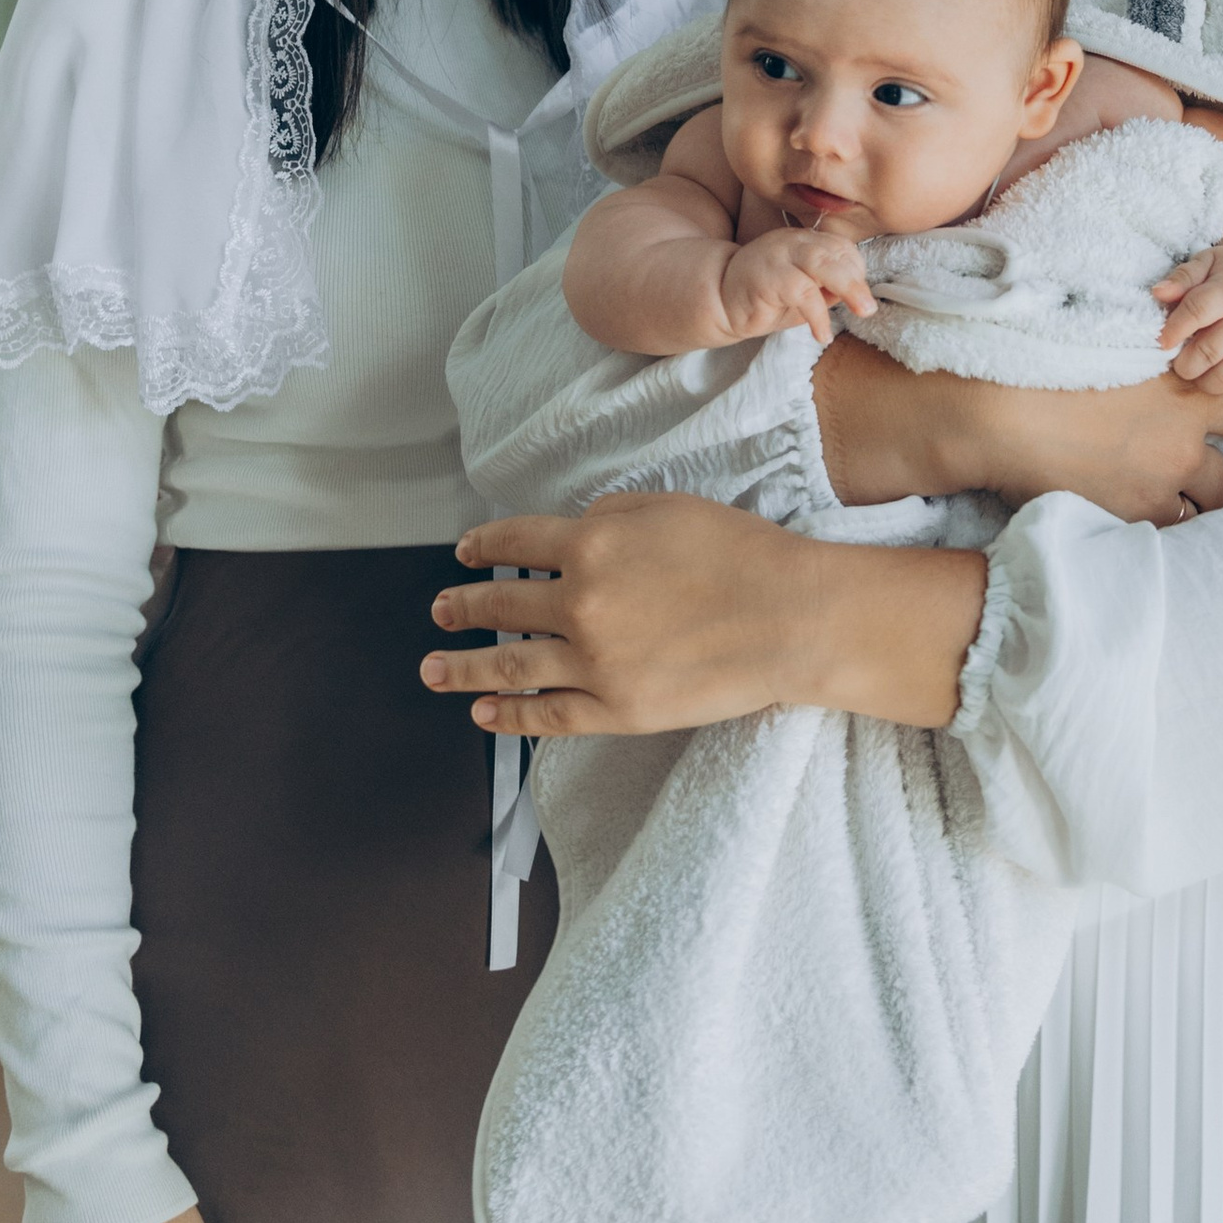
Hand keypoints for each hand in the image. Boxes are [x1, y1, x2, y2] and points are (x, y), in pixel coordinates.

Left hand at [425, 493, 982, 733]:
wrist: (790, 617)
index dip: (483, 546)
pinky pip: (548, 717)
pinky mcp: (617, 711)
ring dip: (462, 668)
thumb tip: (574, 535)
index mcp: (590, 543)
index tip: (466, 553)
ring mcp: (594, 663)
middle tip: (441, 610)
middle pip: (502, 605)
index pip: (515, 542)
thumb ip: (608, 515)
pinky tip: (483, 713)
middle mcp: (580, 603)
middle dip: (463, 607)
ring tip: (433, 668)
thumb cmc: (739, 552)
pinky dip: (509, 717)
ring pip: (508, 667)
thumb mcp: (667, 506)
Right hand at [718, 226, 874, 340]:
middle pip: (835, 252)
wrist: (718, 300)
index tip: (857, 297)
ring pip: (821, 263)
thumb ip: (828, 290)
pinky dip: (818, 314)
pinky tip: (822, 334)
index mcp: (806, 241)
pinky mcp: (767, 276)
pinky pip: (801, 291)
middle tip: (869, 308)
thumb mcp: (804, 292)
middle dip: (857, 280)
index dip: (856, 271)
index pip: (843, 247)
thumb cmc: (765, 297)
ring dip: (847, 287)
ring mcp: (779, 255)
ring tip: (863, 311)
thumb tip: (857, 297)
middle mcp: (794, 242)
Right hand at [811, 333, 1222, 526]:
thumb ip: (1144, 345)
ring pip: (1211, 501)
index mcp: (1184, 386)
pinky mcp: (1134, 512)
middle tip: (1195, 462)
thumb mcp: (1106, 336)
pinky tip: (1123, 506)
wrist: (997, 410)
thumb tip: (1152, 332)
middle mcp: (1185, 435)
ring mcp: (1164, 479)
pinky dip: (1153, 521)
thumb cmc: (1041, 359)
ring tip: (1153, 489)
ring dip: (1190, 497)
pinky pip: (1169, 528)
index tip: (1220, 418)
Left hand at [1154, 240, 1222, 389]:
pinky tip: (1215, 371)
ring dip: (1203, 380)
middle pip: (1209, 351)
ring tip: (1196, 368)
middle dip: (1183, 362)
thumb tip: (1158, 292)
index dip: (1174, 329)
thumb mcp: (1207, 263)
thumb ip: (1182, 277)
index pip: (1198, 310)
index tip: (1162, 340)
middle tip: (1177, 358)